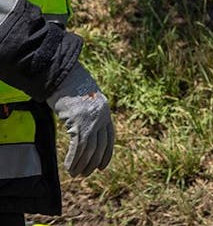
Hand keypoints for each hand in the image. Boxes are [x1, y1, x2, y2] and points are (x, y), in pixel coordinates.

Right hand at [47, 62, 113, 176]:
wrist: (65, 77)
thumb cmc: (72, 88)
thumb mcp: (86, 102)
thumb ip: (89, 115)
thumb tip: (83, 129)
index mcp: (105, 113)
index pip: (110, 139)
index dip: (106, 154)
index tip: (101, 167)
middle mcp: (101, 118)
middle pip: (100, 147)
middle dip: (92, 163)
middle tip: (84, 174)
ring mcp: (91, 122)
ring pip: (89, 150)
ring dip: (82, 165)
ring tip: (75, 174)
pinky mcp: (79, 124)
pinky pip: (78, 148)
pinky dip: (73, 160)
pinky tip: (69, 168)